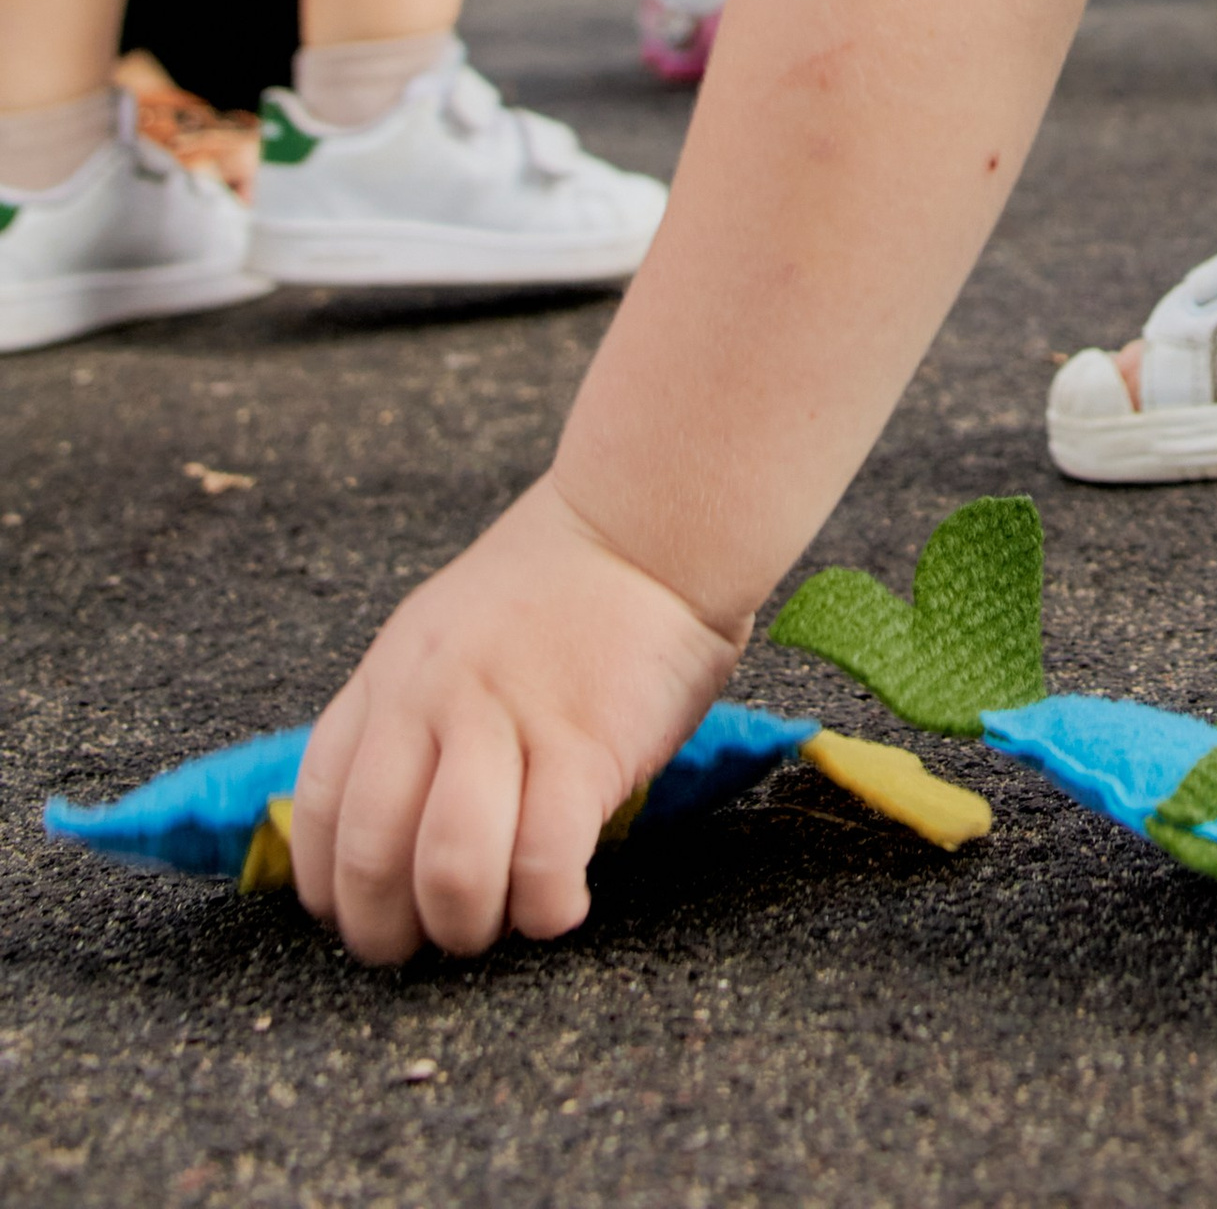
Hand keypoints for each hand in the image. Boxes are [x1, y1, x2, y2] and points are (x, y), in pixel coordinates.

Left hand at [288, 477, 742, 964]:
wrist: (651, 520)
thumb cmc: (561, 586)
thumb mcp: (447, 630)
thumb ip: (410, 713)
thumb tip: (388, 822)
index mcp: (392, 675)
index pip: (319, 806)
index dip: (331, 884)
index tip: (363, 916)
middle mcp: (432, 700)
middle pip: (371, 859)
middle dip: (391, 933)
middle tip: (433, 942)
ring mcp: (505, 722)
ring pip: (449, 875)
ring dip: (469, 928)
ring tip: (501, 921)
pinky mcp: (582, 747)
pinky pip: (543, 867)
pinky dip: (546, 910)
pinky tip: (563, 901)